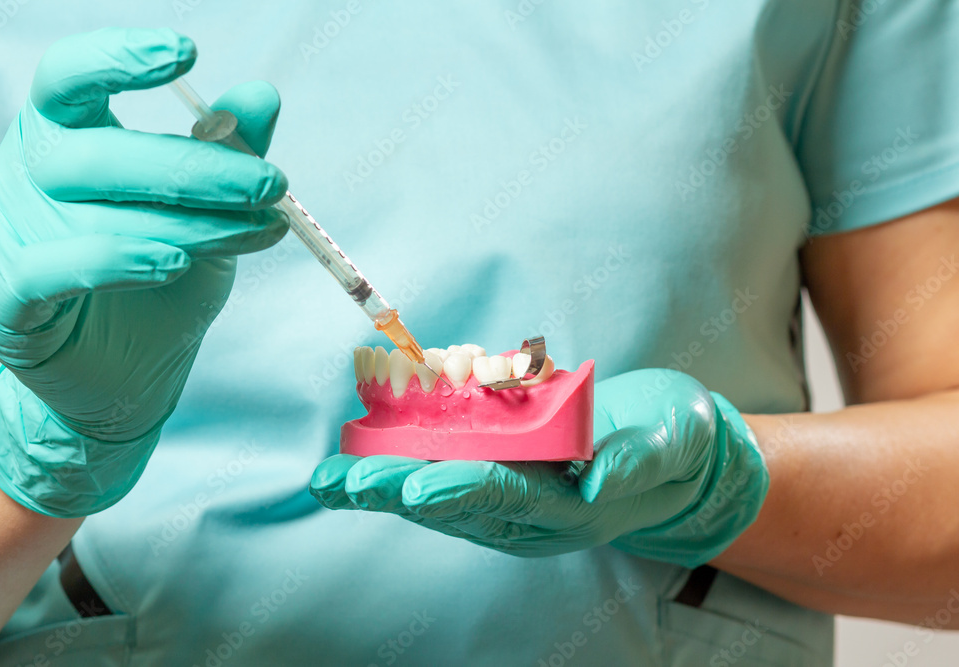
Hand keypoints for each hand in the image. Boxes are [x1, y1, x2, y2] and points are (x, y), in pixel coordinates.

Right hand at [0, 28, 287, 516]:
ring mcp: (7, 238)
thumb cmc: (161, 286)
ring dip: (186, 222)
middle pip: (98, 154)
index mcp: (66, 140)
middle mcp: (26, 178)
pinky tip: (170, 262)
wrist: (124, 378)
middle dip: (197, 168)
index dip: (117, 57)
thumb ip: (228, 159)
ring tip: (254, 228)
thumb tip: (260, 95)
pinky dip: (114, 262)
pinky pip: (49, 271)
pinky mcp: (8, 302)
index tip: (186, 52)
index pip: (69, 78)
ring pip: (93, 216)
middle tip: (271, 183)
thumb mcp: (206, 216)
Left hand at [311, 369, 768, 565]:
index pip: (507, 496)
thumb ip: (638, 461)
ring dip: (382, 484)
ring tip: (328, 480)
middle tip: (337, 485)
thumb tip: (597, 481)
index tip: (414, 488)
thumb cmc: (675, 444)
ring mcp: (511, 496)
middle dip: (393, 491)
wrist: (671, 451)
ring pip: (438, 492)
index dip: (459, 491)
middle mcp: (530, 510)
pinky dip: (402, 463)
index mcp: (569, 509)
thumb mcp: (674, 444)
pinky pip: (445, 472)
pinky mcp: (501, 474)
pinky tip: (359, 459)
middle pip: (454, 501)